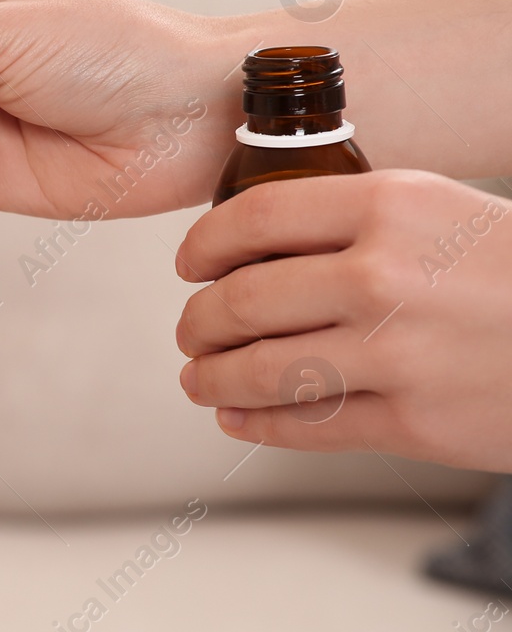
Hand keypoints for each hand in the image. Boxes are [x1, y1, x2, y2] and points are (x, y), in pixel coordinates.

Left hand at [174, 169, 511, 470]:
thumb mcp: (443, 209)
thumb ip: (354, 218)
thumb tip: (253, 242)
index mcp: (390, 206)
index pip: (254, 217)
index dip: (204, 245)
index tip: (189, 264)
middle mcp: (384, 276)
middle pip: (244, 300)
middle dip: (199, 320)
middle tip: (190, 328)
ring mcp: (397, 354)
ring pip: (262, 370)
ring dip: (212, 376)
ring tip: (197, 376)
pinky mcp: (415, 423)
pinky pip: (308, 425)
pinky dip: (256, 423)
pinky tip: (236, 416)